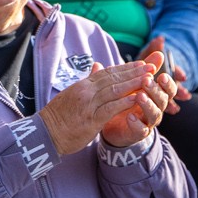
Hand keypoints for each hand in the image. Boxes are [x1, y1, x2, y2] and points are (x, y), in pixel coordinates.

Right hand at [39, 59, 157, 154]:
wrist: (45, 134)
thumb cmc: (58, 117)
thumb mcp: (72, 95)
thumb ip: (87, 82)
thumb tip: (97, 67)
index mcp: (82, 85)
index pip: (107, 72)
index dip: (126, 67)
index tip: (141, 63)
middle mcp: (85, 91)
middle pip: (113, 78)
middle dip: (134, 72)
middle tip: (152, 66)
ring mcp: (88, 105)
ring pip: (114, 91)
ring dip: (133, 84)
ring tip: (149, 79)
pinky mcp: (90, 120)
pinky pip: (111, 108)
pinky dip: (125, 102)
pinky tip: (138, 98)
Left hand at [98, 50, 176, 147]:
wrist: (110, 123)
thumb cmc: (125, 99)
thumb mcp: (133, 82)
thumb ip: (143, 68)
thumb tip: (159, 51)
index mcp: (155, 95)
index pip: (168, 88)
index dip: (167, 83)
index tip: (161, 75)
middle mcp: (155, 108)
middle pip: (163, 100)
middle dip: (156, 90)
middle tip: (146, 81)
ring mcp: (147, 121)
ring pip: (154, 114)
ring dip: (148, 105)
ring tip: (139, 96)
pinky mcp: (137, 133)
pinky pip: (141, 130)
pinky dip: (137, 123)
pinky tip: (130, 116)